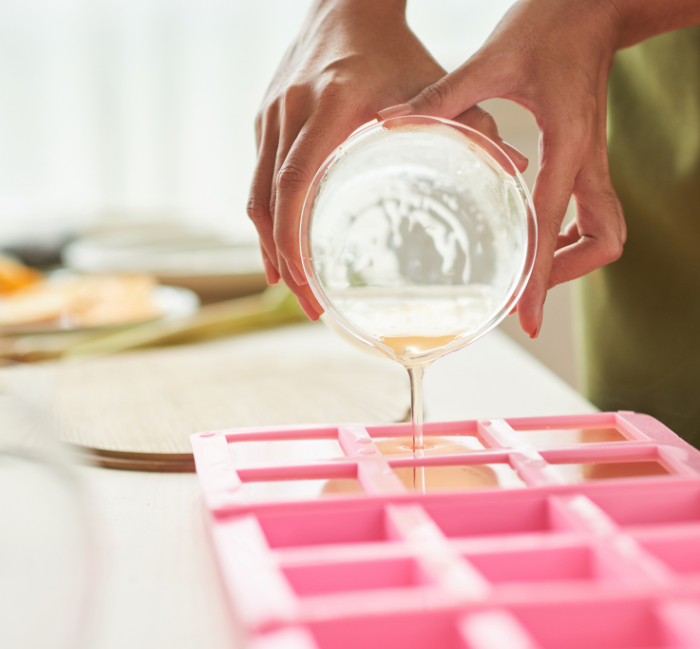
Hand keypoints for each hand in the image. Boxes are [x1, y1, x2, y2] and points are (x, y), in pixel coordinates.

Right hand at [247, 0, 526, 319]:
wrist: (345, 2)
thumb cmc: (393, 47)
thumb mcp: (431, 82)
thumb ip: (472, 124)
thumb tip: (514, 168)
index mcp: (329, 107)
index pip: (296, 187)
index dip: (294, 243)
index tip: (309, 285)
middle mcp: (290, 112)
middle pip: (267, 202)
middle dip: (282, 260)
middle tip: (305, 302)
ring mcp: (270, 116)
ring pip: (255, 194)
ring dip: (269, 244)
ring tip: (290, 282)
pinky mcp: (264, 118)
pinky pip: (258, 176)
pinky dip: (268, 216)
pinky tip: (282, 242)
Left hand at [384, 0, 627, 337]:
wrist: (598, 1)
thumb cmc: (552, 23)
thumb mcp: (493, 59)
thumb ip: (441, 98)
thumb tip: (389, 123)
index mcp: (568, 145)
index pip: (556, 228)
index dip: (542, 280)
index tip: (526, 321)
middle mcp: (588, 160)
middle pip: (603, 241)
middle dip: (568, 272)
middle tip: (529, 290)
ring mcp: (594, 159)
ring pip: (605, 229)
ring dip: (573, 255)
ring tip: (530, 268)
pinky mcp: (588, 154)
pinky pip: (592, 209)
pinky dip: (569, 230)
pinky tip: (536, 227)